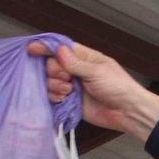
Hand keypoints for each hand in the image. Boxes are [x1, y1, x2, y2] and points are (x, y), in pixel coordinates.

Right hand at [28, 40, 158, 140]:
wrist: (127, 112)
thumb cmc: (118, 87)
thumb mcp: (97, 71)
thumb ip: (75, 62)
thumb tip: (58, 50)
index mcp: (84, 57)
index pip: (60, 48)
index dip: (46, 47)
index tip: (31, 49)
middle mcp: (75, 69)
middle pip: (51, 64)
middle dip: (54, 71)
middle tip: (68, 78)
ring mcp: (72, 85)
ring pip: (50, 81)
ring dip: (55, 85)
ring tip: (68, 91)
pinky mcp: (70, 101)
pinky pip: (53, 96)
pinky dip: (54, 96)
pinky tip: (64, 98)